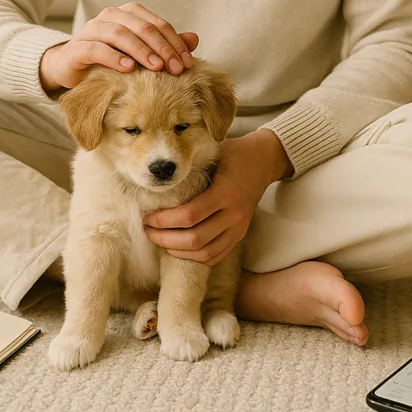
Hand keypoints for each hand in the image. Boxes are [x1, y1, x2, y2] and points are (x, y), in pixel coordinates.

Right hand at [39, 2, 198, 91]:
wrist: (71, 69)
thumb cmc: (110, 60)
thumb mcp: (139, 55)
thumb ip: (164, 46)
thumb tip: (195, 39)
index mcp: (128, 14)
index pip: (157, 24)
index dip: (174, 42)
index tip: (187, 63)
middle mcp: (109, 16)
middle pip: (141, 26)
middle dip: (161, 47)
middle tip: (175, 68)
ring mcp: (91, 30)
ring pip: (119, 33)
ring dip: (140, 50)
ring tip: (156, 67)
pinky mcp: (77, 48)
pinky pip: (96, 49)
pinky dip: (113, 57)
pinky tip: (128, 68)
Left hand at [145, 129, 292, 264]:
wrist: (264, 160)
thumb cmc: (233, 154)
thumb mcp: (212, 153)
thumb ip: (190, 168)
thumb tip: (156, 179)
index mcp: (226, 192)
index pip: (189, 215)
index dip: (164, 221)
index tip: (147, 217)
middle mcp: (234, 214)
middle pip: (194, 239)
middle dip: (165, 239)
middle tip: (148, 231)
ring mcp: (239, 228)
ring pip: (205, 253)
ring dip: (178, 251)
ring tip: (160, 241)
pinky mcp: (240, 235)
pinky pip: (216, 256)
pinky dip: (195, 257)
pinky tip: (178, 249)